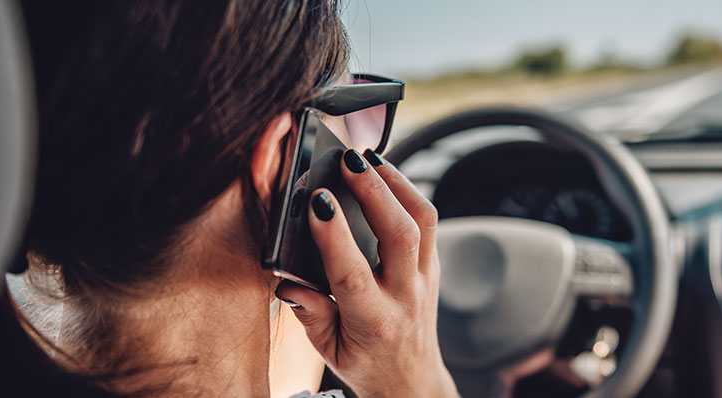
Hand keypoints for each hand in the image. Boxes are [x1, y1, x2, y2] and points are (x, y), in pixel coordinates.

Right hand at [276, 149, 458, 397]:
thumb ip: (309, 312)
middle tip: (349, 161)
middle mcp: (405, 297)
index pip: (352, 274)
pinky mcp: (434, 266)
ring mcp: (426, 279)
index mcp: (372, 322)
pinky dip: (408, 191)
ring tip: (369, 157)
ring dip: (397, 182)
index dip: (334, 235)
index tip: (317, 201)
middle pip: (401, 235)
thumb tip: (287, 280)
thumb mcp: (327, 349)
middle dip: (375, 191)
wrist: (411, 380)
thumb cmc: (364, 363)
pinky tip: (385, 174)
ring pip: (424, 221)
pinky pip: (428, 221)